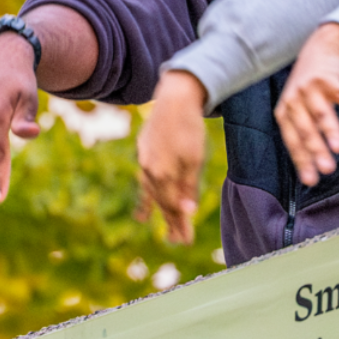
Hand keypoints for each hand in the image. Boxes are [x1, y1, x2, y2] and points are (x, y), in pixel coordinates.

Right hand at [136, 70, 208, 243]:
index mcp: (163, 174)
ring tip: (163, 230)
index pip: (173, 206)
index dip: (180, 224)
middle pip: (162, 202)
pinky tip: (143, 212)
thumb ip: (188, 187)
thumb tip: (187, 212)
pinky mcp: (144, 152)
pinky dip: (146, 196)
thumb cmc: (189, 129)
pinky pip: (144, 180)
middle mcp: (149, 171)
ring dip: (159, 211)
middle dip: (172, 222)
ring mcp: (144, 162)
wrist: (175, 98)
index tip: (186, 241)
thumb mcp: (194, 160)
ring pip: (152, 193)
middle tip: (180, 240)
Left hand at [274, 23, 338, 186]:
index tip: (312, 181)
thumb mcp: (298, 108)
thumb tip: (310, 173)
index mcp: (285, 112)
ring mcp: (309, 87)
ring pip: (321, 113)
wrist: (318, 49)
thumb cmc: (308, 88)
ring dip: (331, 131)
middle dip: (316, 150)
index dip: (302, 161)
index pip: (292, 141)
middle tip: (328, 169)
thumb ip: (303, 134)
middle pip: (306, 129)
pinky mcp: (326, 77)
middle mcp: (293, 100)